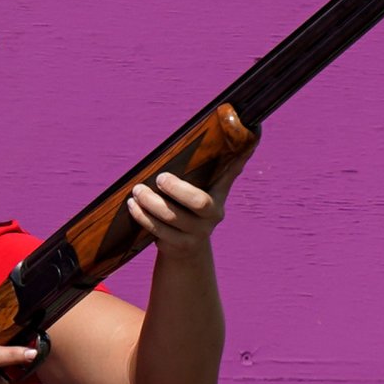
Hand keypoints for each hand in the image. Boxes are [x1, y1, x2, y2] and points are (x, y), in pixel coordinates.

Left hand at [125, 143, 256, 260]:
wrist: (185, 248)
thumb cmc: (187, 210)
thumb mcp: (197, 191)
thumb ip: (202, 171)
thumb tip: (208, 139)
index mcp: (219, 194)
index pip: (231, 171)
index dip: (241, 156)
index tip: (250, 134)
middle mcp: (214, 214)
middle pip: (199, 202)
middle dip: (176, 188)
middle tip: (158, 178)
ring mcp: (198, 233)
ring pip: (172, 216)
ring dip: (150, 203)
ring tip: (136, 191)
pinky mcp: (180, 246)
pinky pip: (158, 231)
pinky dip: (143, 217)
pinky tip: (134, 207)